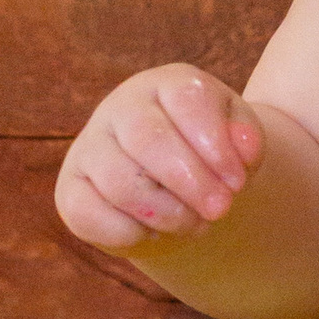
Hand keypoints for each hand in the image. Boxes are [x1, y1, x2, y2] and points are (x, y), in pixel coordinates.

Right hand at [56, 65, 265, 251]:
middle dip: (190, 181)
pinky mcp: (71, 190)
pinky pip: (89, 214)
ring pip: (120, 181)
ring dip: (167, 212)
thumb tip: (245, 148)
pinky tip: (154, 231)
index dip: (215, 143)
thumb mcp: (239, 141)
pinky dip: (130, 233)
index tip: (237, 182)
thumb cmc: (210, 156)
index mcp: (166, 85)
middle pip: (147, 138)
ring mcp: (90, 148)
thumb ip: (247, 138)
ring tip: (196, 224)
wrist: (178, 191)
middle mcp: (121, 108)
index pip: (185, 98)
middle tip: (221, 210)